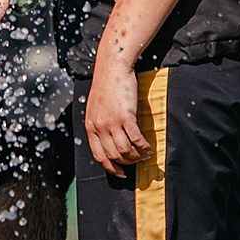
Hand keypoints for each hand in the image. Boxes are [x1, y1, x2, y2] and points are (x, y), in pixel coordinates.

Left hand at [82, 58, 150, 173]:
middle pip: (114, 156)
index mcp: (90, 126)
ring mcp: (112, 123)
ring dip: (137, 157)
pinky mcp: (126, 117)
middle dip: (127, 163)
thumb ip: (99, 123)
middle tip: (136, 162)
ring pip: (125, 150)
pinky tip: (148, 149)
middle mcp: (99, 127)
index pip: (98, 155)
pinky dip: (143, 147)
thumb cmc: (106, 84)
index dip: (110, 167)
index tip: (120, 172)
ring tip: (144, 155)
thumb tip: (108, 138)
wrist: (112, 67)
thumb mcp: (95, 107)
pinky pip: (136, 140)